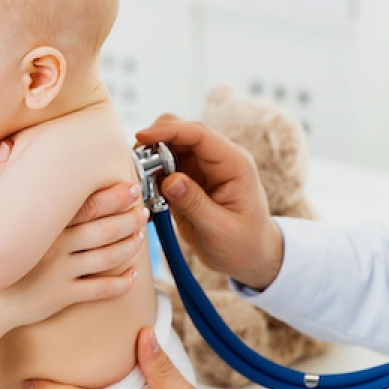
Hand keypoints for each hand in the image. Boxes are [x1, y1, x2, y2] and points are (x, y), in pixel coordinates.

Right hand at [0, 183, 150, 334]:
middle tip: (143, 212)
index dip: (112, 196)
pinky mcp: (62, 297)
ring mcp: (60, 275)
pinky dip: (120, 284)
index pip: (85, 206)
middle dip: (128, 220)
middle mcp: (55, 248)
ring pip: (106, 259)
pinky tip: (132, 276)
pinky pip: (99, 291)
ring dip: (128, 248)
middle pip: (103, 231)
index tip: (131, 187)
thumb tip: (4, 145)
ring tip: (140, 238)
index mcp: (43, 225)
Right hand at [136, 114, 283, 290]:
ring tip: (141, 182)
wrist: (251, 257)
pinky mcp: (190, 179)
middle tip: (137, 164)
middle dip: (156, 141)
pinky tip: (147, 191)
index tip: (141, 137)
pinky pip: (166, 166)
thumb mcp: (220, 229)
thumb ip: (194, 203)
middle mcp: (219, 159)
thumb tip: (170, 180)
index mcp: (234, 164)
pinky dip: (153, 173)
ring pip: (170, 146)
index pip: (199, 135)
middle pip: (182, 132)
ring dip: (152, 158)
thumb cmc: (243, 245)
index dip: (168, 131)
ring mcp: (203, 168)